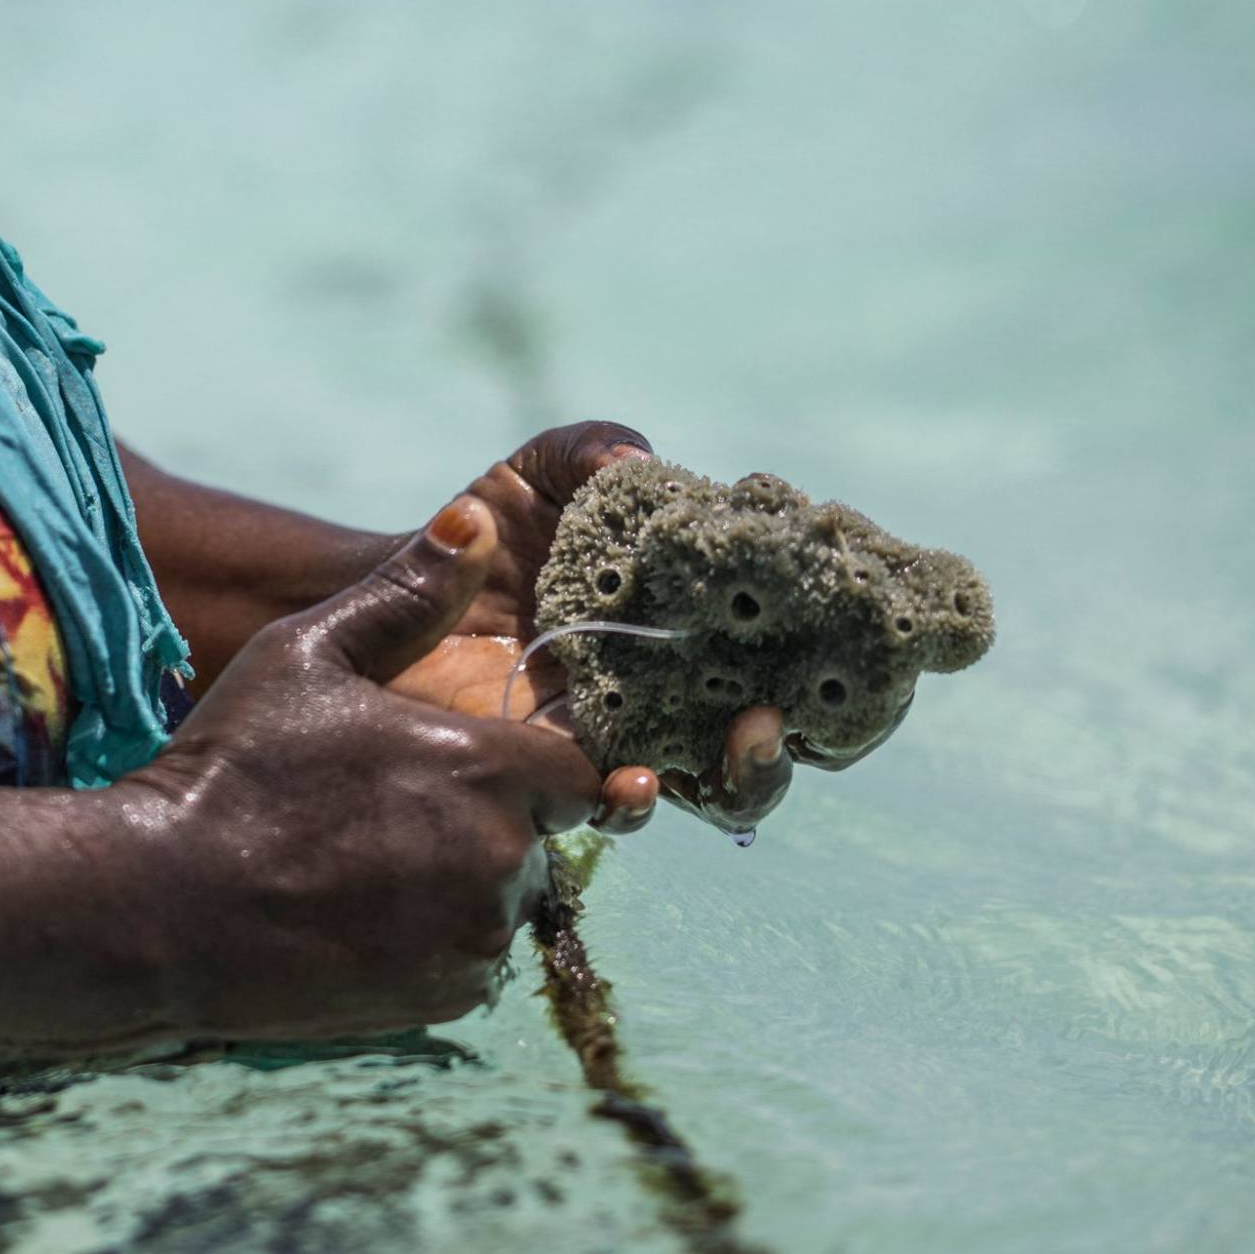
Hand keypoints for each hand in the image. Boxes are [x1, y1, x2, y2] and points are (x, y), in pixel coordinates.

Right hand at [125, 499, 660, 1040]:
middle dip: (486, 821)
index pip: (582, 771)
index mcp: (484, 769)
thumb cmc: (229, 767)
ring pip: (503, 901)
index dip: (543, 764)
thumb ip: (407, 594)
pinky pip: (470, 962)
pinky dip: (435, 942)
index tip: (490, 761)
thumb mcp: (307, 654)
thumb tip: (475, 518)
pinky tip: (357, 914)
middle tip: (389, 807)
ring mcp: (472, 940)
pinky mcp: (442, 1000)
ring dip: (461, 883)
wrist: (158, 907)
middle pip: (538, 838)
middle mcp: (498, 860)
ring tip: (362, 861)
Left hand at [397, 422, 797, 835]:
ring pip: (712, 787)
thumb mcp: (544, 470)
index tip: (852, 643)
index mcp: (687, 618)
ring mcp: (622, 733)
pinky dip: (636, 800)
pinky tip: (636, 780)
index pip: (781, 650)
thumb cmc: (486, 522)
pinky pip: (612, 804)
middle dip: (793, 737)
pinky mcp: (559, 767)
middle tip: (781, 713)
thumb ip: (595, 449)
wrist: (402, 581)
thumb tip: (641, 464)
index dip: (830, 656)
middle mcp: (672, 687)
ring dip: (747, 777)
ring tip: (748, 744)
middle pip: (764, 737)